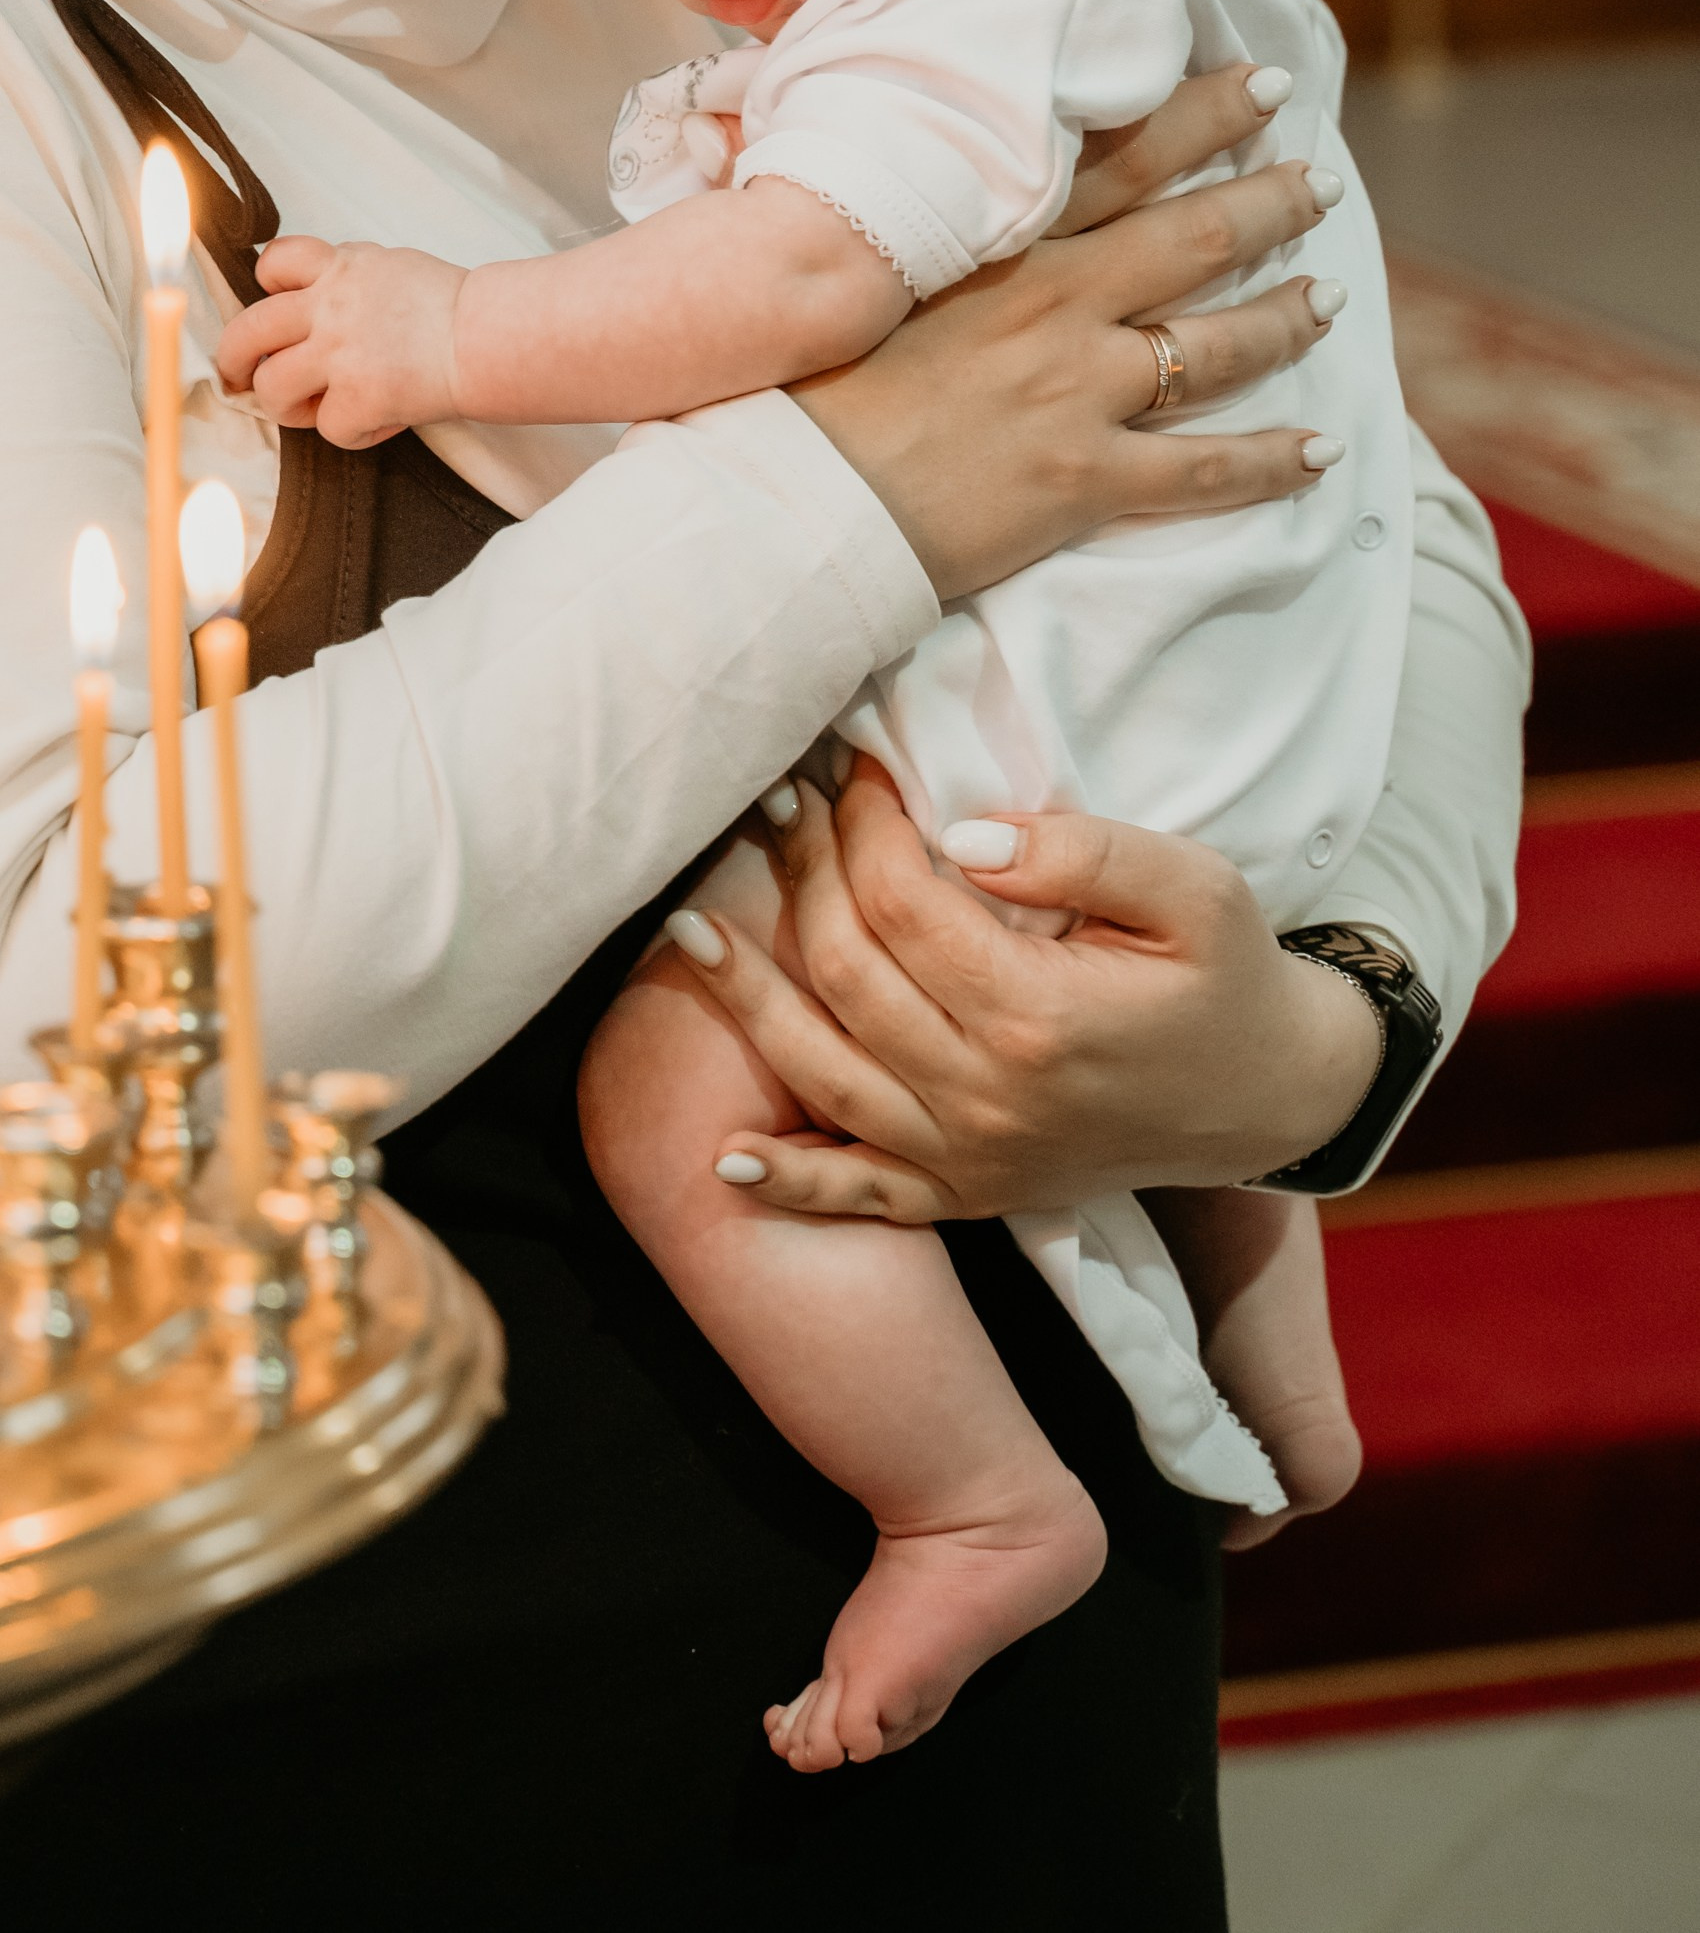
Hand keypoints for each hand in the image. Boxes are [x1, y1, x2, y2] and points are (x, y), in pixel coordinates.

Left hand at [214, 235, 464, 449]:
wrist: (488, 336)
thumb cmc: (452, 307)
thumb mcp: (392, 266)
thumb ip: (347, 277)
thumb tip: (316, 296)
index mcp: (340, 268)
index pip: (274, 262)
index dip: (264, 286)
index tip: (268, 302)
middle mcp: (329, 307)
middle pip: (248, 330)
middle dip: (231, 359)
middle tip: (234, 376)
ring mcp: (339, 354)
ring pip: (271, 387)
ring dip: (286, 405)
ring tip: (314, 408)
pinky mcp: (357, 397)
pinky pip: (327, 429)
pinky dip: (351, 431)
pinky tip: (378, 420)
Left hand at [685, 762, 1383, 1222]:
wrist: (1269, 1099)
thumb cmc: (1229, 979)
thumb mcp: (1196, 890)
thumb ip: (1085, 851)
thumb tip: (969, 833)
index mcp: (1041, 1017)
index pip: (906, 902)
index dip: (867, 823)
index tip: (857, 766)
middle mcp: (989, 1099)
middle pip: (850, 971)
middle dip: (803, 874)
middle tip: (784, 801)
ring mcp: (970, 1158)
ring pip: (823, 1072)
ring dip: (749, 998)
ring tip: (692, 927)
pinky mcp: (966, 1197)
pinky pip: (859, 1196)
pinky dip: (789, 1181)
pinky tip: (725, 1155)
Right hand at [788, 59, 1340, 604]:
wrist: (787, 494)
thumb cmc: (795, 377)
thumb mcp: (848, 265)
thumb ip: (894, 210)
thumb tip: (868, 155)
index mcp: (1000, 240)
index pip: (1125, 155)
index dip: (1201, 112)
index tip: (1259, 80)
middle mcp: (1056, 301)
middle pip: (1194, 236)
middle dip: (1269, 200)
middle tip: (1317, 179)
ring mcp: (1078, 390)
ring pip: (1217, 344)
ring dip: (1286, 318)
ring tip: (1329, 299)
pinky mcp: (1085, 480)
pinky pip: (1205, 471)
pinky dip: (1273, 462)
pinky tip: (1322, 452)